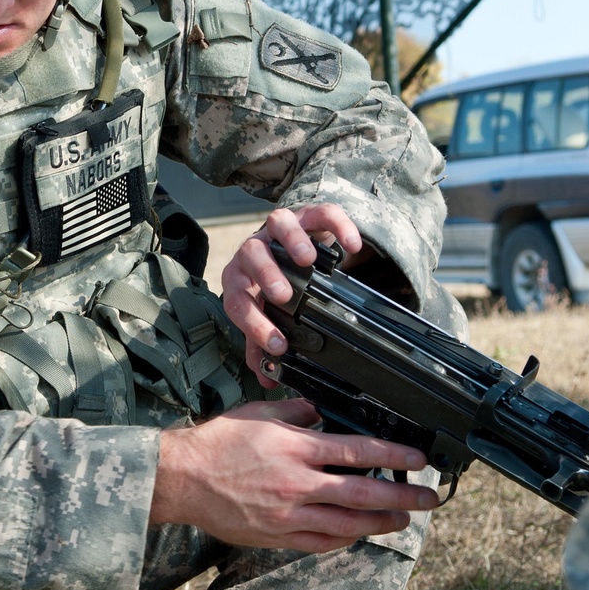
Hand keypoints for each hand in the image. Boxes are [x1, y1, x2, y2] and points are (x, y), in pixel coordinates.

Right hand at [153, 399, 434, 553]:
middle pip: (363, 492)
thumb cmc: (217, 444)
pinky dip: (346, 539)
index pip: (357, 451)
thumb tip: (322, 411)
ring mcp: (289, 514)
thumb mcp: (258, 414)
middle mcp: (297, 483)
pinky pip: (321, 542)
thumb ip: (296, 413)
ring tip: (403, 520)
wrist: (182, 479)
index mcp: (295, 448)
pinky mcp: (278, 536)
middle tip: (428, 498)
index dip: (393, 455)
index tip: (416, 459)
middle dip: (402, 496)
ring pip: (348, 523)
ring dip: (381, 522)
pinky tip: (360, 534)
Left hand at [221, 204, 365, 382]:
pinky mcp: (307, 214)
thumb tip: (268, 376)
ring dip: (291, 240)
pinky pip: (320, 212)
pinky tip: (352, 246)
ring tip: (309, 261)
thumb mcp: (265, 311)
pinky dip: (336, 225)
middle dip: (265, 275)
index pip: (237, 300)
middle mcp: (254, 250)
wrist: (289, 244)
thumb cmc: (273, 285)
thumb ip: (261, 341)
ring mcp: (278, 228)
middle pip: (250, 254)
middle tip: (284, 295)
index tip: (279, 345)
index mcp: (240, 280)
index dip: (253, 325)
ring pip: (278, 223)